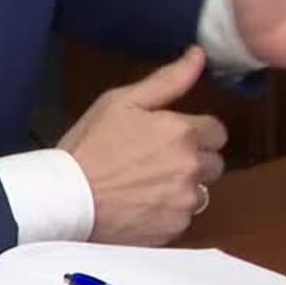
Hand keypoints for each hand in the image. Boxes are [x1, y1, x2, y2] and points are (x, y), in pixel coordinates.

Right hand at [59, 47, 227, 245]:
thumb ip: (168, 80)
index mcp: (183, 131)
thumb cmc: (90, 145)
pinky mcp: (174, 229)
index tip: (172, 136)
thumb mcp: (121, 101)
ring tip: (147, 185)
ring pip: (200, 192)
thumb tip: (198, 55)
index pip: (218, 131)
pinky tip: (141, 205)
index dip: (196, 131)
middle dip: (194, 160)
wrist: (67, 199)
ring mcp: (184, 201)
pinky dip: (168, 212)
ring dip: (183, 187)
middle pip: (214, 163)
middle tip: (158, 160)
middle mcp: (192, 167)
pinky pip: (183, 218)